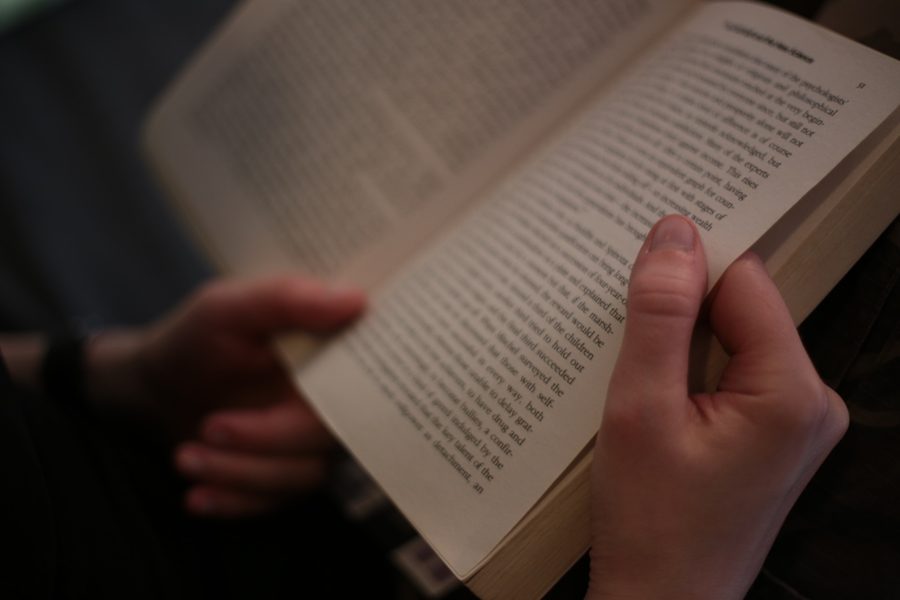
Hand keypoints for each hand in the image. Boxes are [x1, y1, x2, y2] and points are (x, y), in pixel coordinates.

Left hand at [88, 277, 363, 516]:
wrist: (152, 388)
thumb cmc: (195, 340)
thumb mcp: (227, 308)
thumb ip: (287, 300)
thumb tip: (356, 300)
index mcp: (333, 354)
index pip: (367, 379)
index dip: (349, 395)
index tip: (295, 394)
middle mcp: (332, 401)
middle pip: (329, 435)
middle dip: (267, 440)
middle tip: (210, 426)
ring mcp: (309, 443)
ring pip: (302, 475)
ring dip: (240, 472)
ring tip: (185, 456)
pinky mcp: (283, 476)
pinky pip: (274, 503)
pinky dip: (233, 501)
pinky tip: (195, 496)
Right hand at [586, 216, 847, 598]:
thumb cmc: (649, 521)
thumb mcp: (640, 409)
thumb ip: (660, 316)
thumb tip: (674, 232)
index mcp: (794, 392)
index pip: (743, 283)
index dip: (686, 268)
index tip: (634, 268)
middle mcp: (811, 402)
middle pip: (741, 310)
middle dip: (680, 307)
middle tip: (622, 318)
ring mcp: (794, 423)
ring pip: (731, 340)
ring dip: (679, 339)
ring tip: (632, 362)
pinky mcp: (771, 437)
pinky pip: (731, 373)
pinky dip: (689, 368)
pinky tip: (652, 389)